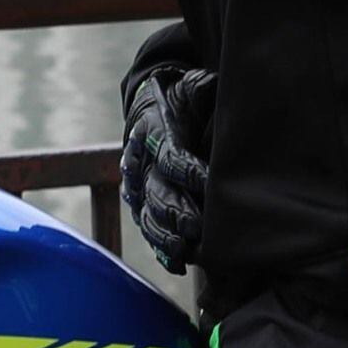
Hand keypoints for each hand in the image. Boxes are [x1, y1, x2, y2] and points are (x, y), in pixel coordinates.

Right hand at [121, 68, 215, 274]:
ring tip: (186, 250)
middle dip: (176, 210)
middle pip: (157, 191)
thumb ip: (198, 88)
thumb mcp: (186, 88)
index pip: (170, 154)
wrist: (149, 113)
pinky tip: (179, 263)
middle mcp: (141, 163)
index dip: (187, 169)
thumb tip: (209, 83)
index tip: (208, 180)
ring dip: (167, 235)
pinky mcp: (140, 206)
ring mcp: (138, 188)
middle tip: (196, 226)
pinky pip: (148, 230)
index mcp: (153, 133)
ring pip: (149, 216)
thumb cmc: (177, 102)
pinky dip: (161, 249)